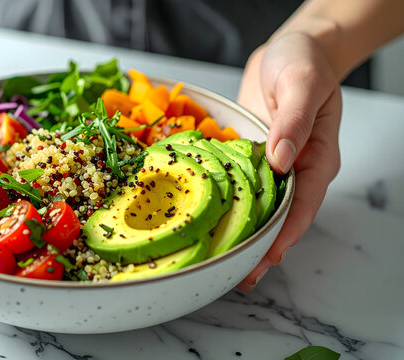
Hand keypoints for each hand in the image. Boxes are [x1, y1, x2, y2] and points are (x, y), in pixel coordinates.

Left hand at [236, 32, 341, 290]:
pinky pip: (240, 187)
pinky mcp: (251, 158)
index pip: (303, 205)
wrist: (291, 50)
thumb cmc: (303, 63)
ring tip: (221, 264)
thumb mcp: (302, 85)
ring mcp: (273, 166)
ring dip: (242, 235)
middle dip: (261, 248)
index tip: (267, 255)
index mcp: (316, 159)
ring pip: (259, 208)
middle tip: (238, 277)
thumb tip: (281, 159)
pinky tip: (207, 223)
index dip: (285, 233)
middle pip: (281, 217)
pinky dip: (227, 206)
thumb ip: (293, 121)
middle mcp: (295, 169)